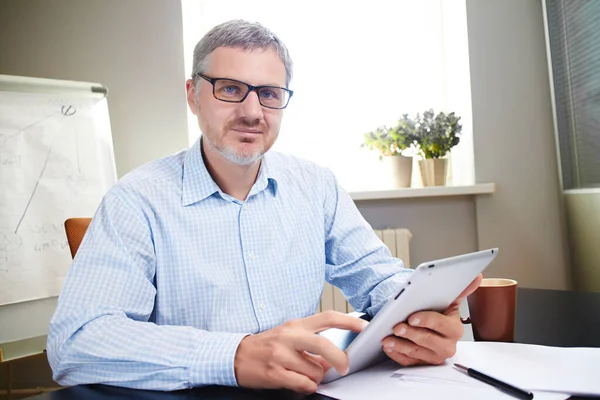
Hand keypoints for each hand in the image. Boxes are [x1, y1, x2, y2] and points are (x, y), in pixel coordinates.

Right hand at [234, 310, 367, 393]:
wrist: (236, 355)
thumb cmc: (267, 345)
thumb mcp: (289, 336)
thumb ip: (311, 342)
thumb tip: (333, 357)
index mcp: (296, 324)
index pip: (328, 317)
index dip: (349, 321)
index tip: (365, 327)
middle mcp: (289, 336)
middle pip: (324, 344)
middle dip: (339, 359)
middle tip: (344, 367)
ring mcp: (281, 354)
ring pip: (315, 370)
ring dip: (316, 377)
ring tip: (305, 374)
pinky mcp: (275, 372)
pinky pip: (303, 383)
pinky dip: (307, 386)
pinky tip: (299, 382)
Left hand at [382, 273, 482, 365]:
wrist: (431, 327)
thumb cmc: (438, 312)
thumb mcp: (449, 301)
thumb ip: (461, 289)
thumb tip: (478, 276)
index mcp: (454, 329)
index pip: (440, 324)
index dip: (426, 321)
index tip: (411, 317)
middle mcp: (447, 346)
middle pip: (427, 340)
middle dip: (410, 333)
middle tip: (396, 326)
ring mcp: (434, 356)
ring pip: (416, 353)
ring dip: (400, 345)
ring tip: (387, 338)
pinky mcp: (421, 363)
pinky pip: (407, 362)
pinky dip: (396, 354)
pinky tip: (388, 346)